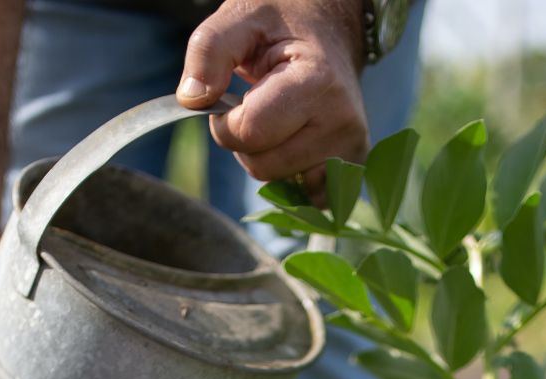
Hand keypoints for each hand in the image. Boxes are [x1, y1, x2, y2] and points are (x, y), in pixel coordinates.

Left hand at [176, 0, 366, 203]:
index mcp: (317, 84)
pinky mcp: (353, 165)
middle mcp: (343, 123)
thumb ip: (209, 51)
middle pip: (264, 167)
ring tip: (280, 119)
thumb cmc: (283, 23)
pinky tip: (295, 142)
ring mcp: (352, 149)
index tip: (234, 99)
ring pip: (282, 184)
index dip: (225, 122)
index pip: (250, 134)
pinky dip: (291, 173)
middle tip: (258, 106)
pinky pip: (306, 194)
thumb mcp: (240, 16)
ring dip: (267, 157)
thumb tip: (192, 99)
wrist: (331, 30)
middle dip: (246, 142)